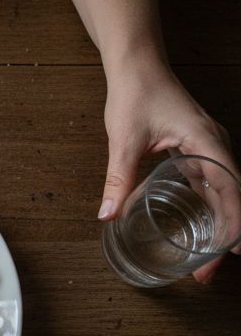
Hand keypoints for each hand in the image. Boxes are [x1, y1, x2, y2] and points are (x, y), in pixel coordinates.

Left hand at [100, 56, 239, 282]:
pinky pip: (211, 182)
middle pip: (232, 197)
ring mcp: (209, 147)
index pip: (232, 192)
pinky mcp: (197, 148)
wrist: (137, 64)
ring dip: (218, 224)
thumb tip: (106, 214)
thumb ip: (118, 179)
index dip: (233, 226)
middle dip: (224, 236)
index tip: (229, 254)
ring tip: (205, 258)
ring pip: (224, 192)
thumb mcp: (124, 141)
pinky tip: (198, 226)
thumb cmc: (135, 93)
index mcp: (208, 143)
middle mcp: (216, 146)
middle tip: (205, 271)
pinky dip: (208, 206)